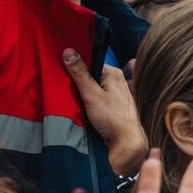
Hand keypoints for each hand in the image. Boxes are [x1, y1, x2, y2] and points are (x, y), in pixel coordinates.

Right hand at [63, 49, 147, 174]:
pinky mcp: (115, 104)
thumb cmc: (112, 118)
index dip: (76, 70)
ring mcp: (118, 92)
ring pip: (95, 88)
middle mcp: (118, 80)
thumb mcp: (91, 94)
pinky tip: (86, 107)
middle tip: (71, 91)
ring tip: (79, 101)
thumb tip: (69, 52)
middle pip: (92, 76)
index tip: (65, 77)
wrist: (126, 140)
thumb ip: (80, 74)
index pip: (89, 64)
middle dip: (80, 83)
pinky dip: (91, 101)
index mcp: (114, 73)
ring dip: (85, 94)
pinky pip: (99, 98)